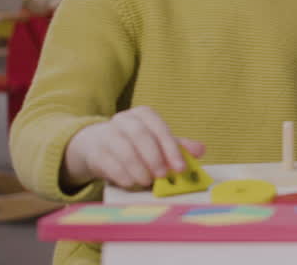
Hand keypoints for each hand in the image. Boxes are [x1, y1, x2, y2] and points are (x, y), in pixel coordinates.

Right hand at [63, 106, 205, 190]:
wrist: (96, 146)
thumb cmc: (134, 144)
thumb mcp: (157, 142)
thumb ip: (178, 146)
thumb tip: (201, 150)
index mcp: (144, 114)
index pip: (160, 128)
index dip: (171, 149)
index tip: (180, 168)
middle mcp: (124, 120)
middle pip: (141, 136)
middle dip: (155, 158)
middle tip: (163, 176)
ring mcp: (107, 134)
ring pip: (125, 150)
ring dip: (139, 169)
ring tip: (147, 181)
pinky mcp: (95, 151)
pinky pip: (109, 163)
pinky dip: (123, 175)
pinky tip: (131, 182)